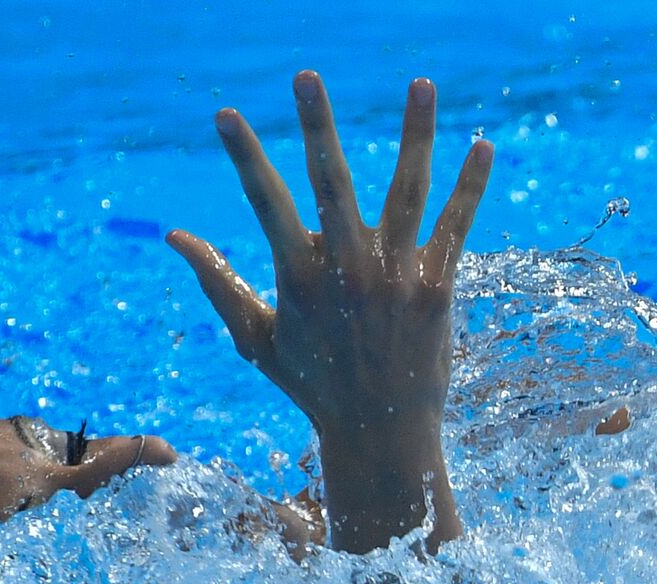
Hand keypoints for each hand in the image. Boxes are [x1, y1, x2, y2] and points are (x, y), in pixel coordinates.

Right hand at [167, 70, 492, 551]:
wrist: (381, 435)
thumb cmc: (314, 386)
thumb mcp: (256, 339)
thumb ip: (217, 283)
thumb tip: (173, 235)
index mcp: (298, 279)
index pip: (265, 204)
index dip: (244, 157)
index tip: (226, 114)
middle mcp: (347, 271)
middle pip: (331, 183)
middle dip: (317, 126)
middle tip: (307, 76)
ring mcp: (396, 278)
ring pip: (407, 191)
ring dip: (415, 134)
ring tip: (421, 83)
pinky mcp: (436, 289)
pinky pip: (456, 227)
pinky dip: (471, 186)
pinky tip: (483, 145)